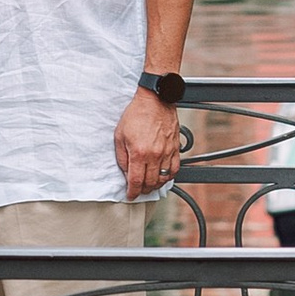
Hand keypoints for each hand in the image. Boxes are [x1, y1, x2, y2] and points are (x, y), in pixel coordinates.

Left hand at [113, 85, 181, 201]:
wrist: (156, 100)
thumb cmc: (136, 114)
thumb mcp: (119, 135)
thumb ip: (121, 157)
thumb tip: (125, 172)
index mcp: (139, 153)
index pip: (136, 181)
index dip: (132, 192)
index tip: (130, 195)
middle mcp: (155, 155)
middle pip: (150, 183)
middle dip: (143, 190)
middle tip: (138, 191)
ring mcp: (167, 152)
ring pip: (163, 178)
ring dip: (156, 185)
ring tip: (149, 185)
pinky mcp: (175, 148)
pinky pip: (175, 169)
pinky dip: (168, 176)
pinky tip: (162, 176)